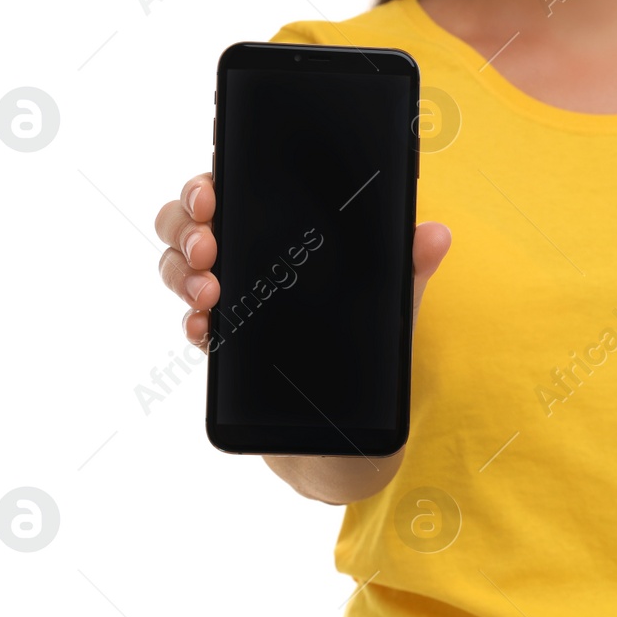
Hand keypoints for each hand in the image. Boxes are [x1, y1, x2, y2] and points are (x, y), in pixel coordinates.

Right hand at [153, 171, 451, 348]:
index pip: (241, 186)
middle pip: (194, 218)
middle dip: (188, 220)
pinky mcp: (222, 346)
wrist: (349, 439)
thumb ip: (410, 270)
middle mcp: (252, 260)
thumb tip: (437, 233)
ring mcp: (232, 301)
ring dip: (181, 268)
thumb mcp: (397, 308)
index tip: (216, 188)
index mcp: (288, 234)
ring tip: (209, 290)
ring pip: (180, 264)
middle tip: (211, 242)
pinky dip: (191, 322)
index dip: (215, 176)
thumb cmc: (369, 355)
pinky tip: (204, 329)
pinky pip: (190, 321)